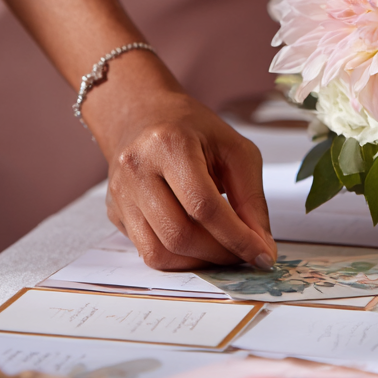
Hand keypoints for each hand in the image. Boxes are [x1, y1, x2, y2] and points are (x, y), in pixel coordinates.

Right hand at [83, 50, 276, 270]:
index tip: (262, 255)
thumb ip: (251, 198)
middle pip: (179, 234)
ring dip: (199, 262)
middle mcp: (136, 170)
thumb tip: (260, 246)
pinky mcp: (114, 212)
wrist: (145, 116)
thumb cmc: (194, 130)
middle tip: (244, 255)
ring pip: (159, 252)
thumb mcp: (235, 150)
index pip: (204, 206)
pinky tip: (198, 245)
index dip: (237, 237)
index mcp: (169, 145)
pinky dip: (179, 259)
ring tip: (222, 251)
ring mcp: (120, 194)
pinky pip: (147, 251)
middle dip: (219, 254)